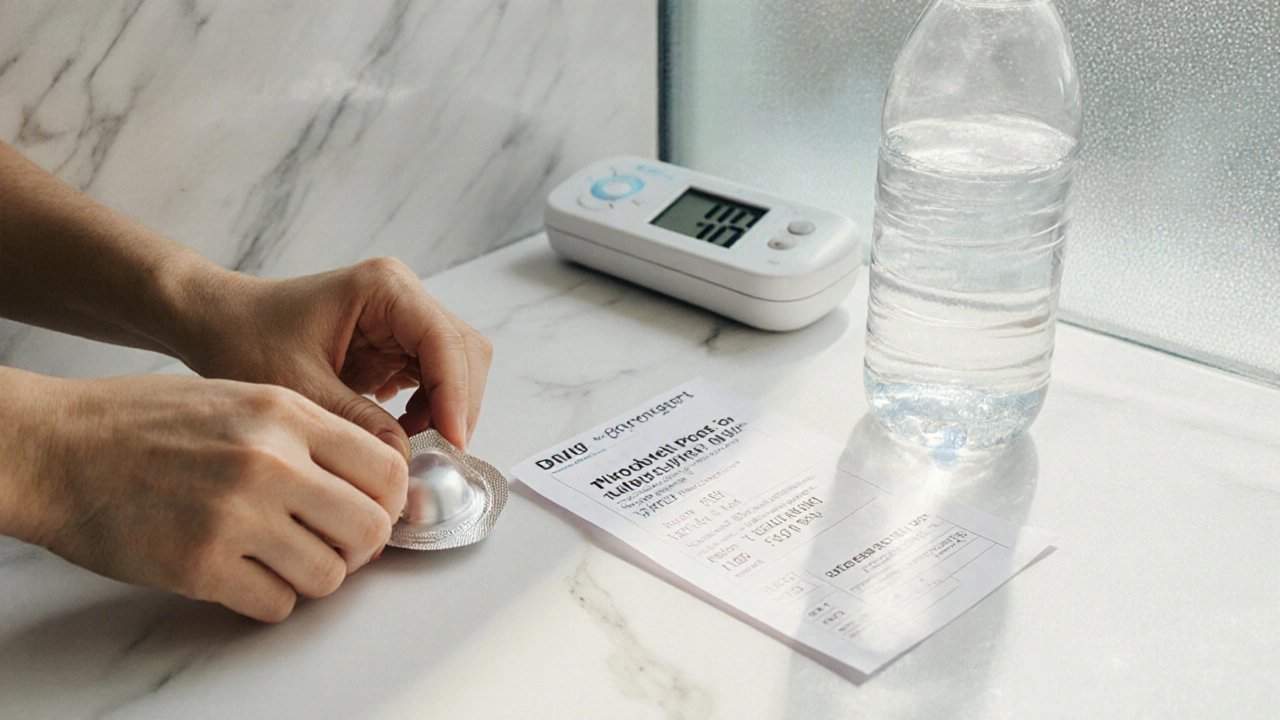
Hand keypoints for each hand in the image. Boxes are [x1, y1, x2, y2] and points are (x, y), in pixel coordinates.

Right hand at [5, 372, 407, 621]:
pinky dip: (271, 597)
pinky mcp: (200, 566)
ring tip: (283, 556)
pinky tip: (246, 573)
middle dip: (361, 545)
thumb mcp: (243, 396)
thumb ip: (309, 434)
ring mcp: (235, 517)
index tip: (374, 509)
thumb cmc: (144, 420)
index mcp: (285, 414)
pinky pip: (277, 604)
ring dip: (314, 574)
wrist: (57, 446)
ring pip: (329, 575)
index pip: (387, 468)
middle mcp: (270, 463)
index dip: (390, 499)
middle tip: (335, 542)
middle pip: (370, 528)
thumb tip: (370, 481)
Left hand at [180, 258, 491, 456]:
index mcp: (384, 288)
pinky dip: (429, 409)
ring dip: (445, 409)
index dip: (455, 395)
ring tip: (411, 445)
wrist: (215, 322)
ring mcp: (402, 318)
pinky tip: (399, 432)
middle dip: (457, 406)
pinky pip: (434, 377)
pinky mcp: (396, 341)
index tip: (451, 444)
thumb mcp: (297, 386)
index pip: (444, 342)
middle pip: (463, 352)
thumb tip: (402, 459)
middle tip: (438, 456)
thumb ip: (353, 420)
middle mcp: (402, 295)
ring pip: (456, 366)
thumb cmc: (244, 337)